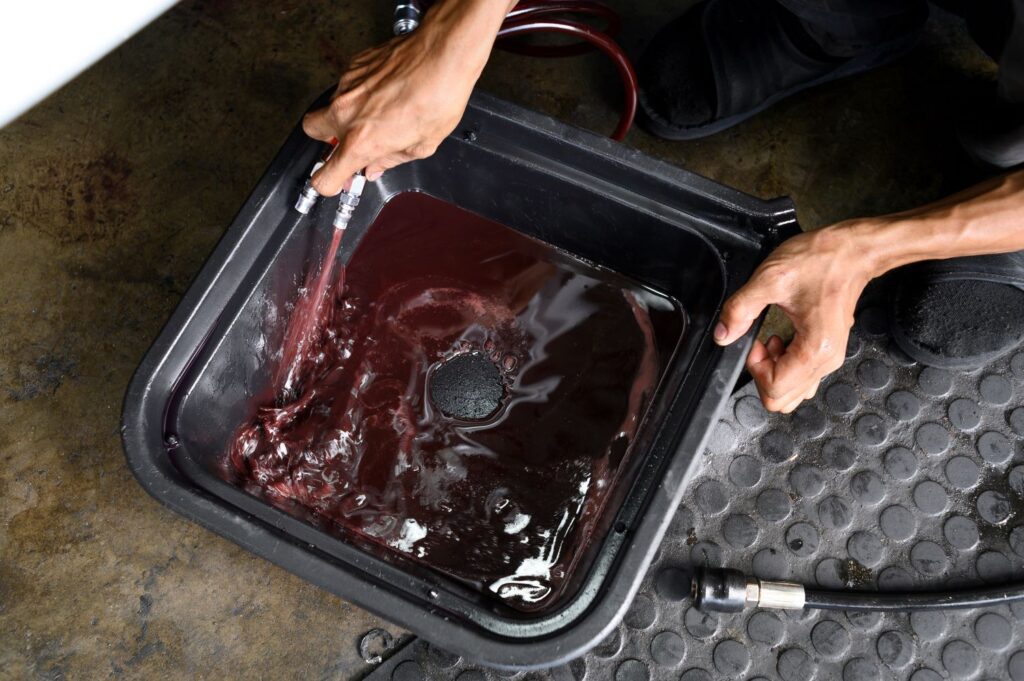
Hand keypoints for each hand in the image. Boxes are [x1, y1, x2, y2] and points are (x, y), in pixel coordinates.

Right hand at [302, 1, 506, 194]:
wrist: (443, 53)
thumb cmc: (439, 96)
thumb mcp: (421, 145)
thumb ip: (391, 160)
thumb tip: (376, 167)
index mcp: (361, 143)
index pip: (324, 177)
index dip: (330, 183)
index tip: (340, 180)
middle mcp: (347, 113)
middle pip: (311, 131)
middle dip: (326, 138)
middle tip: (350, 140)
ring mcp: (347, 86)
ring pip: (331, 104)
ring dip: (348, 113)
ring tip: (379, 113)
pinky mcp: (354, 65)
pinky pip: (347, 85)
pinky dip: (360, 93)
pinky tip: (384, 93)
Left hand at [714, 224, 877, 412]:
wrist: (852, 251)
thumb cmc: (821, 261)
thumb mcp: (770, 279)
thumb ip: (740, 309)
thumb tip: (724, 335)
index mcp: (815, 350)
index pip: (775, 389)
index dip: (755, 368)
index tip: (755, 341)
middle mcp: (826, 361)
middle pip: (783, 399)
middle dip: (762, 373)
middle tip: (761, 343)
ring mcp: (830, 358)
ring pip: (792, 391)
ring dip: (774, 371)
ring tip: (773, 339)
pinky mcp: (828, 351)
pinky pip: (802, 377)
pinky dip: (785, 365)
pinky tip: (783, 339)